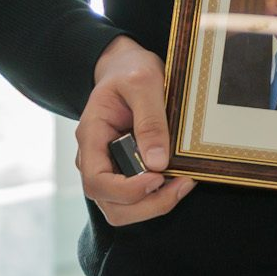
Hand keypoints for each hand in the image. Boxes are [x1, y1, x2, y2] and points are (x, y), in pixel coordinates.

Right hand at [75, 36, 195, 225]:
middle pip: (110, 204)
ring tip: (184, 183)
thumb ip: (150, 120)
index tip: (157, 177)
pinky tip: (181, 178)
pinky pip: (139, 197)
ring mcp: (110, 167)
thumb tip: (157, 163)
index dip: (126, 190)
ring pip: (124, 208)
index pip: (96, 181)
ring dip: (156, 204)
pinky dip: (160, 196)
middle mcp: (95, 158)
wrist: (126, 66)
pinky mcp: (128, 170)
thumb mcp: (144, 83)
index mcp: (91, 136)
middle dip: (147, 205)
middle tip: (182, 184)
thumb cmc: (130, 71)